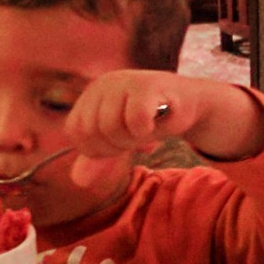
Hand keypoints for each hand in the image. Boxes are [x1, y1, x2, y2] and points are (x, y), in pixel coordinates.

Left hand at [62, 70, 196, 190]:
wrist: (188, 103)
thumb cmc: (151, 120)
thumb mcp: (120, 140)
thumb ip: (99, 158)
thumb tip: (78, 181)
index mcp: (92, 94)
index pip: (75, 131)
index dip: (96, 148)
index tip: (119, 144)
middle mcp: (104, 84)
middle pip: (91, 132)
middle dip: (115, 146)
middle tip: (137, 137)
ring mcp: (124, 82)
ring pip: (111, 129)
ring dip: (133, 140)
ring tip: (147, 130)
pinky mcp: (147, 86)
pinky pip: (135, 122)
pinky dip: (147, 131)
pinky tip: (157, 123)